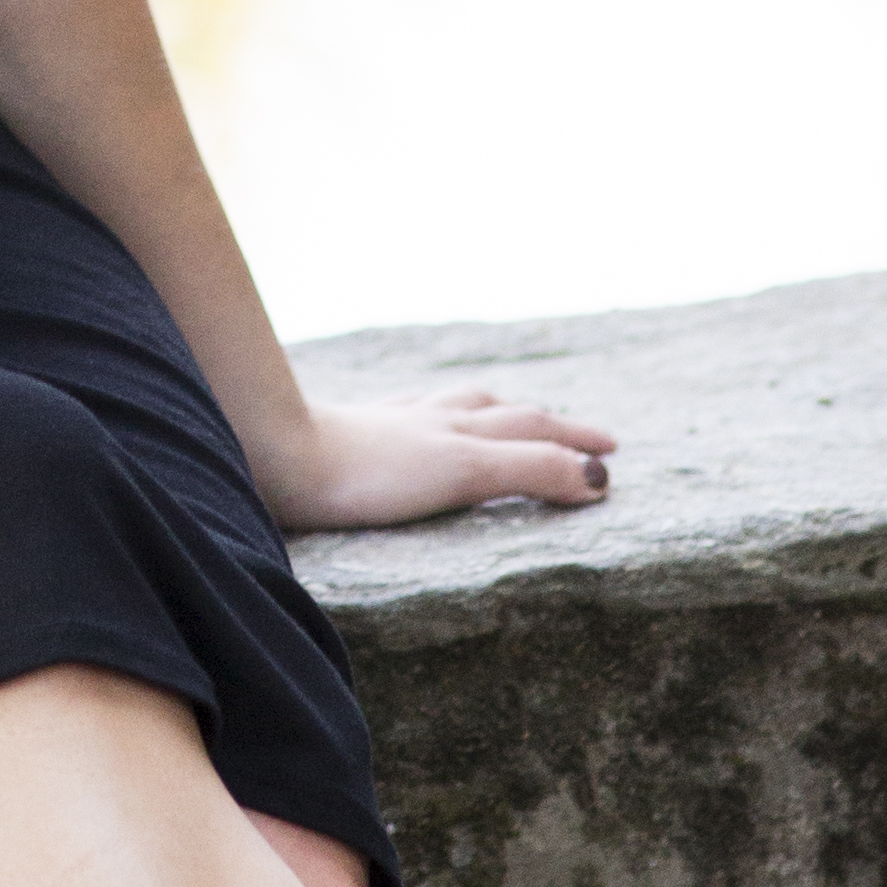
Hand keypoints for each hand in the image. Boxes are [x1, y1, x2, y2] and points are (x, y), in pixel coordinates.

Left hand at [242, 382, 618, 535]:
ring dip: (489, 411)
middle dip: (545, 423)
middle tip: (578, 432)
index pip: (533, 431)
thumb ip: (529, 471)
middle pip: (501, 412)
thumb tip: (596, 480)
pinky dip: (428, 416)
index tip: (610, 457)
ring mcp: (388, 423)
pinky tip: (411, 420)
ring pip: (452, 407)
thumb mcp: (463, 471)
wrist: (275, 454)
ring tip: (503, 412)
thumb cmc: (366, 472)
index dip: (573, 443)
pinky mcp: (349, 434)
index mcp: (460, 427)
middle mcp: (429, 418)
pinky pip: (404, 417)